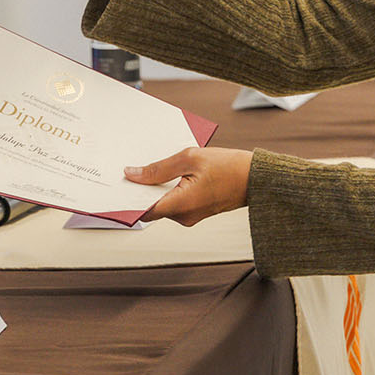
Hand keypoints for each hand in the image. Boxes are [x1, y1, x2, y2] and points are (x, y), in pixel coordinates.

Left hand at [124, 146, 252, 226]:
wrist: (255, 178)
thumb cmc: (228, 167)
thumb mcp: (190, 158)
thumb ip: (158, 168)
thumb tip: (132, 174)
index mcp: (181, 205)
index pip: (143, 210)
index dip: (129, 199)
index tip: (119, 186)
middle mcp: (184, 216)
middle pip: (151, 206)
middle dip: (141, 189)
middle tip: (133, 168)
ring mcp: (190, 217)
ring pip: (162, 203)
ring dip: (156, 187)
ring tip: (155, 165)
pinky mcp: (195, 212)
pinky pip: (174, 202)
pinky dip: (168, 189)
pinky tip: (170, 172)